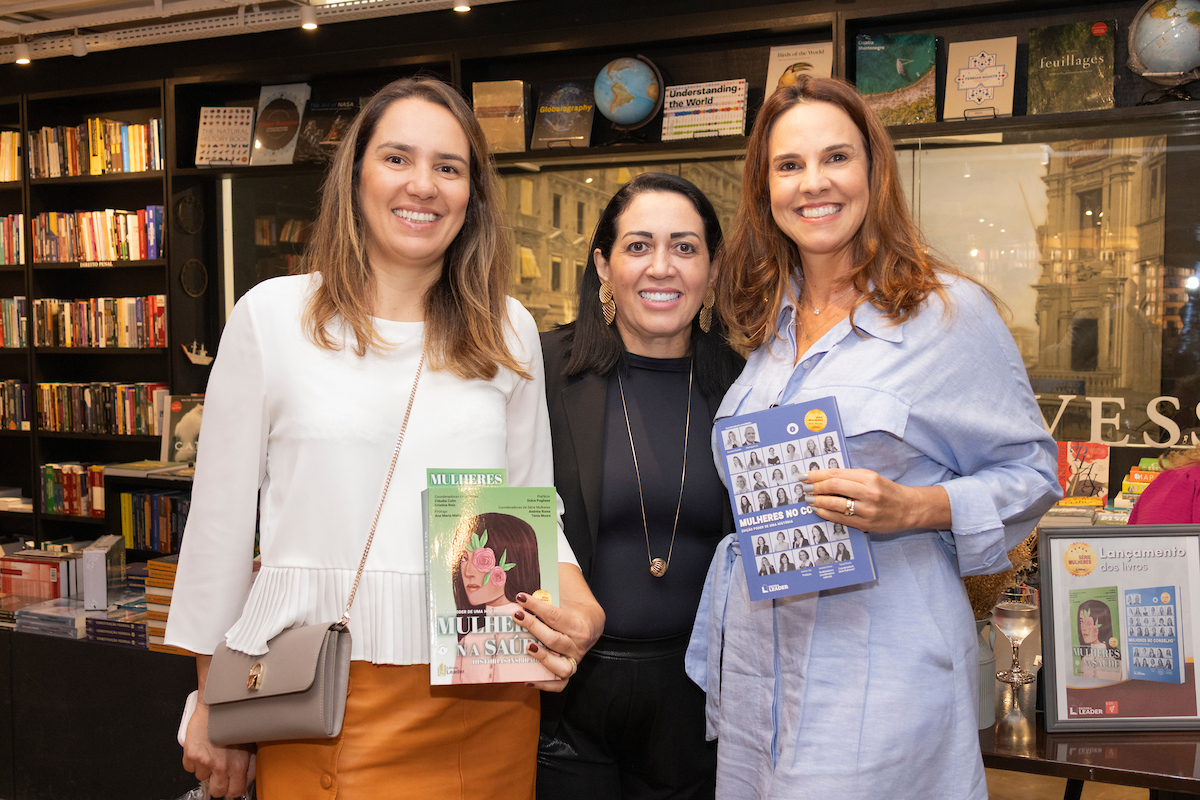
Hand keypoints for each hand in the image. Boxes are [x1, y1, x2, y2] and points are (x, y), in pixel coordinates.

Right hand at [181, 701, 252, 798]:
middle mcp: (222, 767)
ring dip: (205, 769)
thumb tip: (247, 779)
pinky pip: (189, 767)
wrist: (218, 704)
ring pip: (201, 778)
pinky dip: (193, 760)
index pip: (235, 792)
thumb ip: (249, 764)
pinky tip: (201, 748)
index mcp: (239, 765)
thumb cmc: (235, 719)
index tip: (231, 785)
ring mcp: (205, 762)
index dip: (232, 789)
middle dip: (217, 784)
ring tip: (211, 753)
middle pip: (217, 791)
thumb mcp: (251, 742)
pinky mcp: (191, 755)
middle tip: (218, 773)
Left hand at [511, 564, 603, 691]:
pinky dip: (544, 684)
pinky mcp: (568, 670)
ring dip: (541, 658)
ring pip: (559, 666)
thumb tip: (532, 571)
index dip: (536, 606)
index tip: (520, 597)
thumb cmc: (573, 604)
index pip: (555, 616)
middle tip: (516, 615)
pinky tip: (527, 678)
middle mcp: (578, 645)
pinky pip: (559, 684)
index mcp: (580, 625)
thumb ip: (550, 584)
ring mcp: (573, 659)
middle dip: (532, 626)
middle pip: (554, 639)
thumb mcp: (566, 591)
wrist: (592, 621)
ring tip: (526, 647)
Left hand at [804, 468, 949, 533]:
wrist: (909, 509)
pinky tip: (818, 510)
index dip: (817, 475)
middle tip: (804, 488)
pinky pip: (841, 519)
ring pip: (835, 504)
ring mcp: (867, 510)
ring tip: (808, 500)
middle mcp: (869, 493)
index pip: (836, 474)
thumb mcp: (871, 477)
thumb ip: (849, 477)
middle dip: (815, 487)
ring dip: (818, 502)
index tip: (804, 475)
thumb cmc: (887, 491)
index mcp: (869, 478)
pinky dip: (826, 514)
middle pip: (834, 487)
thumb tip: (822, 478)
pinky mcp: (866, 525)